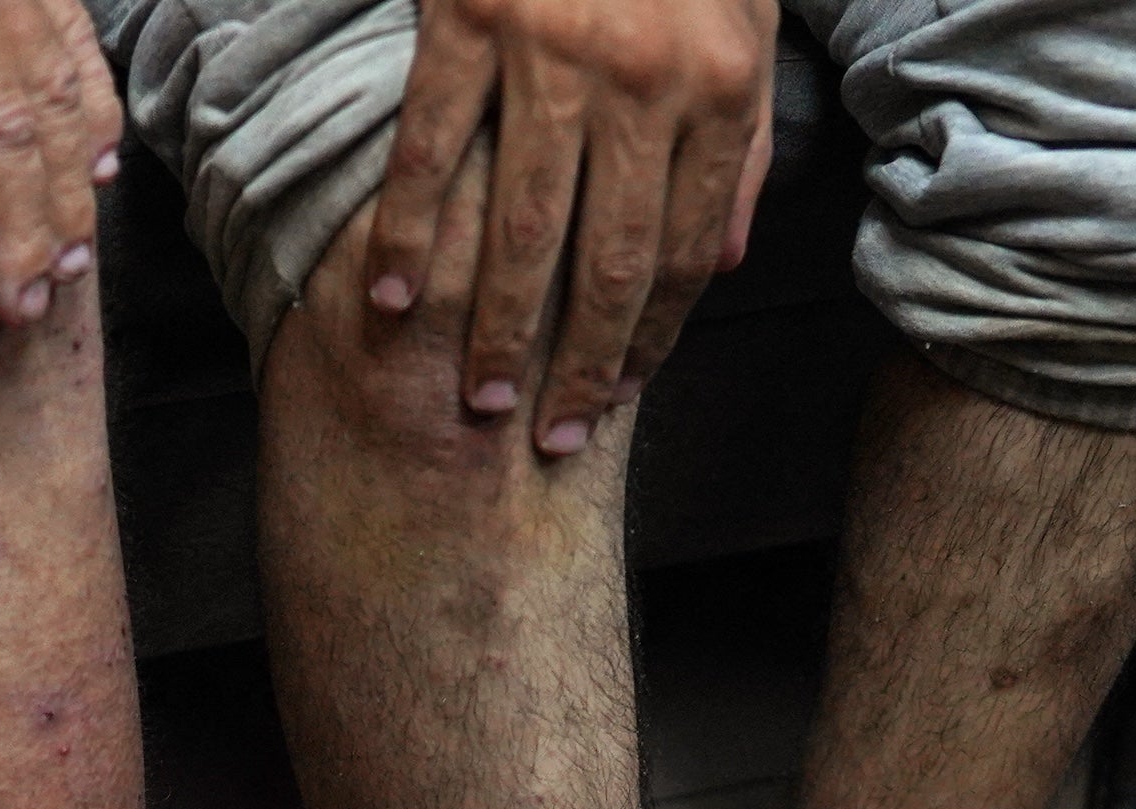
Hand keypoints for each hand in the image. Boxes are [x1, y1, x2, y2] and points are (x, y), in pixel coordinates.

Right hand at [361, 0, 774, 455]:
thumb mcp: (741, 24)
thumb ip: (740, 140)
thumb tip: (727, 258)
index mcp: (718, 86)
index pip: (688, 247)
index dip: (654, 335)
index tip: (621, 395)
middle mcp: (645, 80)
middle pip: (610, 259)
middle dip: (579, 364)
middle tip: (549, 438)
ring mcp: (554, 53)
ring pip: (526, 225)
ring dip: (497, 326)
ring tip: (477, 398)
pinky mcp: (470, 20)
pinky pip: (433, 151)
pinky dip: (411, 234)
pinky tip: (393, 300)